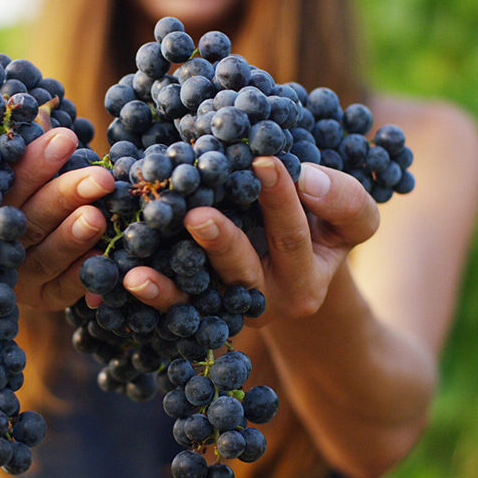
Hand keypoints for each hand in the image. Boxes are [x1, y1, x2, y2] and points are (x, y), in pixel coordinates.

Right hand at [4, 128, 114, 310]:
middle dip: (64, 195)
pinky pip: (62, 290)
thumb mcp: (16, 164)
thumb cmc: (21, 186)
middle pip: (27, 219)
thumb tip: (43, 109)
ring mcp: (17, 275)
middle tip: (100, 177)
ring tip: (97, 216)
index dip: (34, 163)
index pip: (7, 182)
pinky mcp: (42, 297)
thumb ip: (24, 144)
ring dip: (71, 237)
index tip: (64, 137)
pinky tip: (103, 258)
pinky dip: (81, 276)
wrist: (4, 250)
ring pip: (44, 257)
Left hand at [118, 157, 379, 323]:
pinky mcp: (197, 314)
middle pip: (244, 272)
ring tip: (141, 270)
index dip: (282, 201)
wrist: (294, 261)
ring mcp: (227, 311)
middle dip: (222, 242)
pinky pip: (173, 309)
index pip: (295, 237)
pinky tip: (129, 278)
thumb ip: (342, 199)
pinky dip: (151, 295)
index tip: (265, 163)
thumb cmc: (322, 225)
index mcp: (307, 280)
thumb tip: (307, 178)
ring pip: (200, 298)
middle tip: (198, 215)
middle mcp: (266, 301)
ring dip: (171, 284)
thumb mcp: (349, 217)